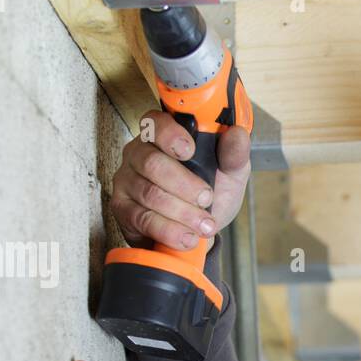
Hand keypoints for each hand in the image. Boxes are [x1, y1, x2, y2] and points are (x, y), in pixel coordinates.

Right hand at [109, 110, 251, 249]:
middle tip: (207, 199)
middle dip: (185, 185)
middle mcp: (139, 153)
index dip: (170, 135)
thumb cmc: (210, 195)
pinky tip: (187, 237)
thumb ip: (233, 155)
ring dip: (182, 212)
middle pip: (152, 163)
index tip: (190, 150)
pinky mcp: (123, 208)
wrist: (198, 231)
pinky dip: (170, 231)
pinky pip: (143, 219)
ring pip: (150, 193)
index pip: (156, 123)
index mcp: (163, 135)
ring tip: (204, 224)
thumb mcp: (230, 174)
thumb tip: (238, 134)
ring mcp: (127, 180)